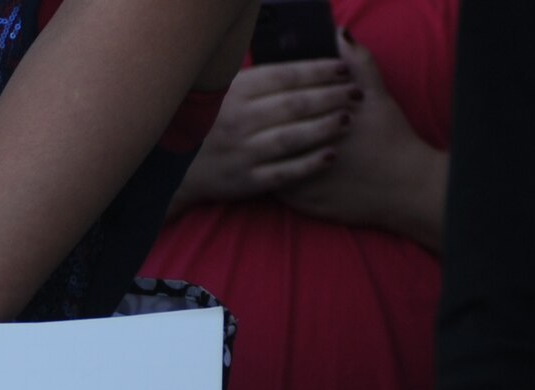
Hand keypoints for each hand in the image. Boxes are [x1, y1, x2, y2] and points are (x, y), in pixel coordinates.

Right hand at [174, 55, 357, 210]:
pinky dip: (310, 164)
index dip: (318, 71)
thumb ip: (261, 80)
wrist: (180, 171)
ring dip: (325, 127)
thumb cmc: (214, 125)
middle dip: (330, 97)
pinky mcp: (244, 182)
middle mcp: (237, 122)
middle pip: (294, 105)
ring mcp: (241, 153)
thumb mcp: (227, 94)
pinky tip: (332, 155)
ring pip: (292, 138)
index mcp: (234, 94)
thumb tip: (304, 61)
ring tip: (348, 119)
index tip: (343, 69)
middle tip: (355, 93)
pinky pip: (284, 173)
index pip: (285, 77)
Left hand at [279, 31, 444, 242]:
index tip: (275, 98)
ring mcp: (299, 179)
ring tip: (270, 142)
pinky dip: (273, 175)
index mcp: (318, 119)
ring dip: (265, 152)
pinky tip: (278, 166)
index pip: (279, 104)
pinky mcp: (300, 204)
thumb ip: (358, 62)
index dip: (274, 99)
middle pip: (269, 133)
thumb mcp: (377, 95)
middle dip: (264, 125)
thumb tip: (339, 36)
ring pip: (267, 162)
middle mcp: (304, 150)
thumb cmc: (390, 138)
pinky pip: (274, 187)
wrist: (403, 187)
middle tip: (269, 121)